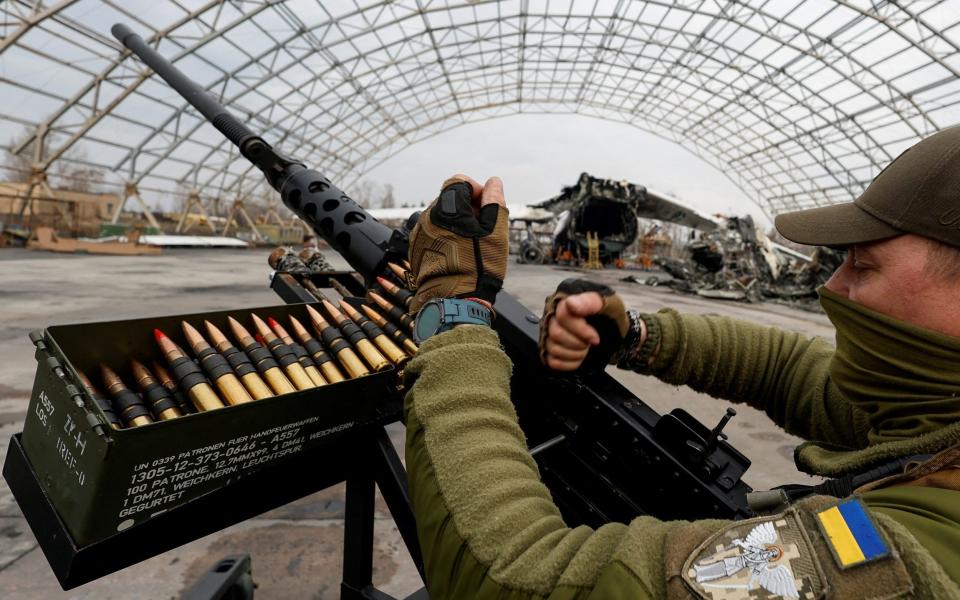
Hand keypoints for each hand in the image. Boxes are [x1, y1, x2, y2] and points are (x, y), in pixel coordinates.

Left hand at [408, 175, 508, 311]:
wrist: (455, 301)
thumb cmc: (478, 268)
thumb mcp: (495, 232)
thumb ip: (495, 202)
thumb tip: (493, 182)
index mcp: (447, 209)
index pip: (459, 181)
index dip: (476, 189)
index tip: (487, 207)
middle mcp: (427, 217)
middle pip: (449, 199)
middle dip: (468, 207)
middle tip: (484, 229)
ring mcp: (419, 234)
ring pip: (441, 216)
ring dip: (457, 222)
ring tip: (472, 243)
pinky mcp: (416, 249)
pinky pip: (432, 232)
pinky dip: (446, 235)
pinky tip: (458, 252)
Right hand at [539, 279, 630, 371]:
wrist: (615, 332)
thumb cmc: (610, 316)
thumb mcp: (609, 305)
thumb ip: (590, 301)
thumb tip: (571, 303)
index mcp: (565, 302)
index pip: (563, 316)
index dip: (581, 330)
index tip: (595, 337)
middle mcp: (553, 317)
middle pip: (556, 333)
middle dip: (579, 343)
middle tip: (592, 342)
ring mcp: (550, 334)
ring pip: (553, 348)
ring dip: (575, 353)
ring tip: (586, 349)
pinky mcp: (550, 351)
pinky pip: (553, 361)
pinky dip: (569, 363)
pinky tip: (579, 357)